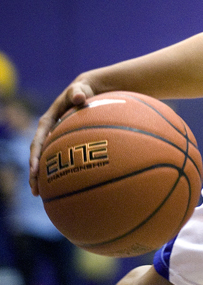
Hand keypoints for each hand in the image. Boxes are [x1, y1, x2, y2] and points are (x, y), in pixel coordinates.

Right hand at [28, 78, 96, 195]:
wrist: (86, 91)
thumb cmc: (83, 91)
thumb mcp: (80, 89)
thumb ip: (78, 92)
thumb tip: (80, 97)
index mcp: (47, 121)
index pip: (38, 140)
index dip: (35, 155)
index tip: (35, 169)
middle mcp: (47, 132)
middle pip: (37, 155)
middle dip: (34, 173)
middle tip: (35, 189)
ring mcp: (54, 138)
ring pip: (45, 159)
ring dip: (41, 176)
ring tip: (40, 194)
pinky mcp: (61, 142)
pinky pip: (57, 157)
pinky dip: (57, 170)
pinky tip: (63, 185)